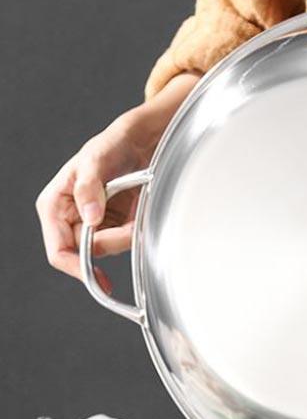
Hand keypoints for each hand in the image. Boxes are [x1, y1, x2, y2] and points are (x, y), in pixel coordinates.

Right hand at [36, 73, 199, 288]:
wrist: (139, 143)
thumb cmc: (110, 145)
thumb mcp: (96, 161)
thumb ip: (89, 189)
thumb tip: (89, 218)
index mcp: (55, 207)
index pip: (59, 251)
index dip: (77, 267)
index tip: (99, 275)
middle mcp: (71, 220)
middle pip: (90, 254)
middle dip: (114, 242)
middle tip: (132, 225)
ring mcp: (94, 224)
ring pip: (111, 248)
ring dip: (128, 235)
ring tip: (136, 210)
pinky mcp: (115, 225)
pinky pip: (126, 240)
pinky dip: (137, 232)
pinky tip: (140, 214)